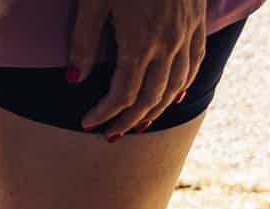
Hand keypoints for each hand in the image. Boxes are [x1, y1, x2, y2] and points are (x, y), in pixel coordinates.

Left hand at [71, 0, 208, 137]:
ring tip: (138, 124)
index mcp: (140, 43)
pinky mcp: (197, 21)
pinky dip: (185, 82)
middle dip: (128, 120)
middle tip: (110, 135)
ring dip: (157, 109)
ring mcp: (186, 33)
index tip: (88, 122)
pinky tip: (176, 94)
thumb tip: (73, 79)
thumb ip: (84, 43)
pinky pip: (195, 60)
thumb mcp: (93, 4)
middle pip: (151, 96)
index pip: (123, 93)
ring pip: (177, 84)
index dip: (105, 113)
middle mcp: (168, 43)